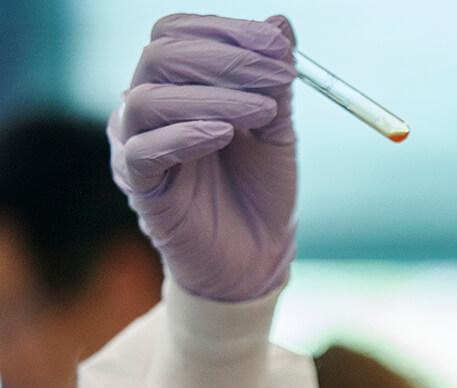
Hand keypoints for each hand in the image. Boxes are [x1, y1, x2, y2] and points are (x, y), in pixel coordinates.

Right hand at [109, 13, 297, 301]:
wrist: (257, 256)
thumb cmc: (261, 189)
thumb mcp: (276, 128)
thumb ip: (274, 80)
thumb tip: (280, 23)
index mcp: (177, 86)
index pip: (179, 35)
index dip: (226, 31)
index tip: (278, 46)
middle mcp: (148, 108)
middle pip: (160, 56)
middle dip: (224, 58)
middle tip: (278, 73)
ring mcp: (138, 145)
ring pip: (147, 99)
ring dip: (212, 95)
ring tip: (263, 110)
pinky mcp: (140, 186)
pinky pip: (144, 151)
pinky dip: (185, 134)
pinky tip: (224, 135)